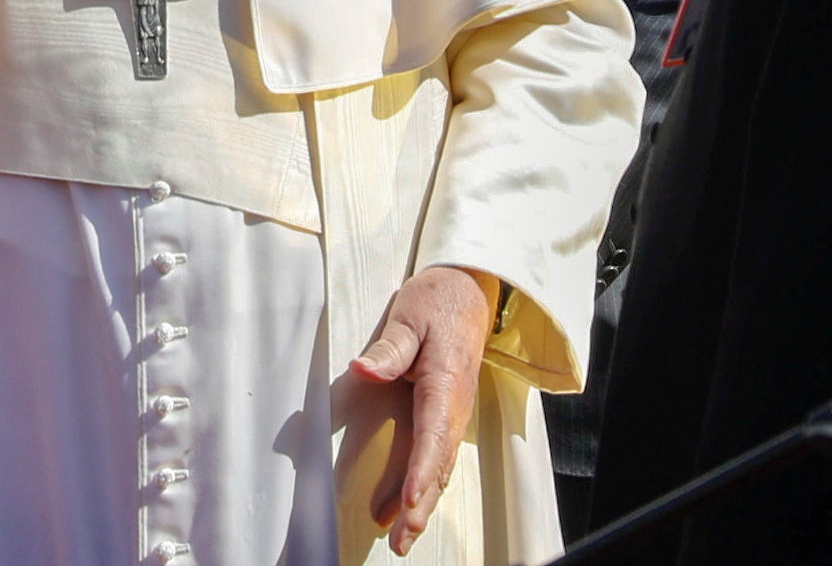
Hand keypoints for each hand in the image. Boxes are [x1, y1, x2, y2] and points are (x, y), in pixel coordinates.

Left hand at [349, 265, 500, 555]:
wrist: (467, 292)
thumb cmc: (436, 303)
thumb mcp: (410, 317)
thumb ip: (390, 349)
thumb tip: (363, 370)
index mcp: (445, 383)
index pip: (433, 434)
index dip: (421, 470)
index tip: (408, 498)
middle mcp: (452, 406)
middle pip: (438, 464)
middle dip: (420, 504)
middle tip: (401, 539)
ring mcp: (451, 414)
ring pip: (439, 467)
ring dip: (421, 504)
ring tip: (401, 538)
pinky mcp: (443, 416)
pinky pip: (435, 458)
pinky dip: (422, 487)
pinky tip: (401, 510)